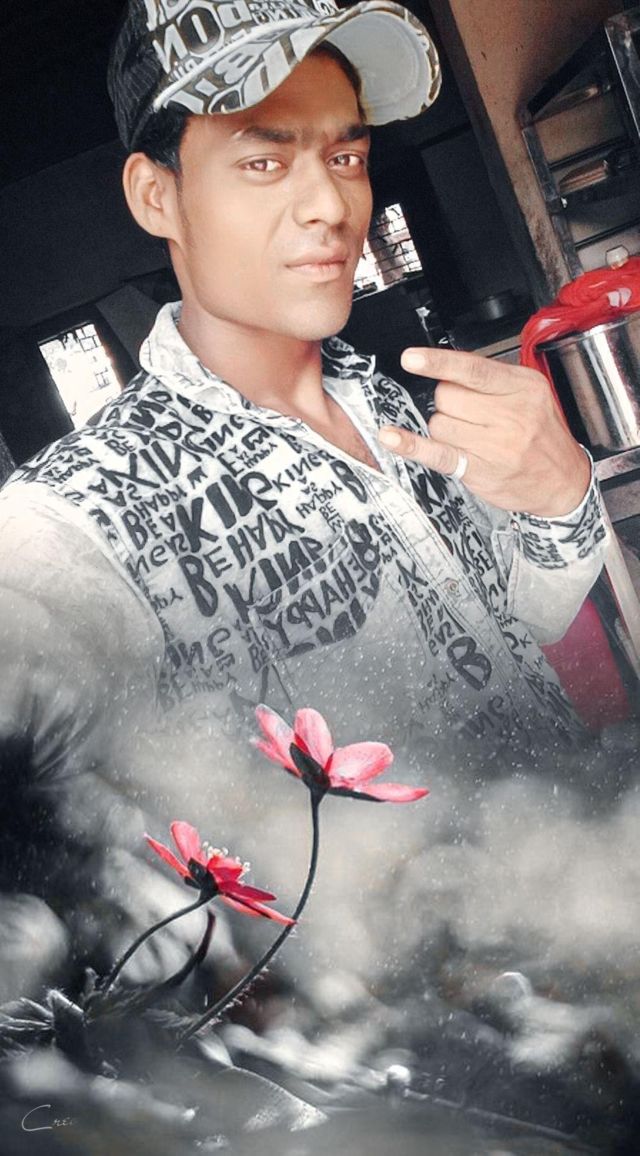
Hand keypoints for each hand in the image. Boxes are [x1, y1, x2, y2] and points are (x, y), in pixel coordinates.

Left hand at [378, 346, 590, 516]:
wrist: (564, 481)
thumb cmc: (542, 434)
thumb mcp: (530, 393)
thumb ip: (491, 378)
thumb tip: (445, 367)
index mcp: (522, 387)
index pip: (472, 369)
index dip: (438, 363)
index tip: (412, 359)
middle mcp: (510, 415)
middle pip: (447, 396)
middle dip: (447, 401)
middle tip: (467, 413)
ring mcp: (494, 445)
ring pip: (439, 423)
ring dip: (443, 427)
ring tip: (468, 435)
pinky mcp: (479, 470)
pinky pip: (437, 453)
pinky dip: (411, 445)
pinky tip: (392, 437)